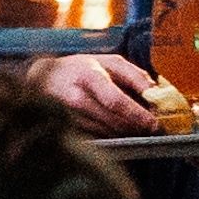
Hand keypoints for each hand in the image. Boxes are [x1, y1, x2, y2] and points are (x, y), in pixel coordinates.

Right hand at [31, 51, 166, 134]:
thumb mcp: (108, 61)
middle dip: (137, 125)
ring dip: (127, 130)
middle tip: (151, 124)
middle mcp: (77, 98)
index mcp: (89, 76)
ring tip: (136, 123)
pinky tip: (118, 125)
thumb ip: (134, 75)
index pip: (116, 101)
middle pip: (114, 121)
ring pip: (108, 132)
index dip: (137, 114)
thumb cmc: (81, 68)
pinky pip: (99, 136)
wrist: (43, 79)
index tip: (154, 123)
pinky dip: (114, 133)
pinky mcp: (68, 129)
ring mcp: (70, 116)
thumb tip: (155, 93)